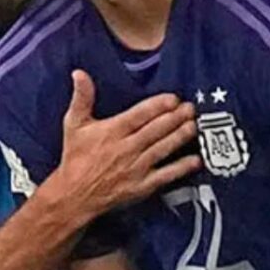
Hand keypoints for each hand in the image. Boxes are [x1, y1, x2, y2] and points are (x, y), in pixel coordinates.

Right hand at [50, 70, 200, 217]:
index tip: (173, 98)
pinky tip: (195, 160)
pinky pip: (165, 175)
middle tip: (190, 108)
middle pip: (156, 130)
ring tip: (194, 125)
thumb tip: (79, 73)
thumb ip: (81, 97)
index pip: (139, 115)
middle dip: (175, 118)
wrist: (73, 195)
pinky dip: (181, 167)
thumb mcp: (74, 124)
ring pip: (163, 148)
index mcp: (112, 131)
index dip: (158, 106)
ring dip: (180, 136)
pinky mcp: (142, 186)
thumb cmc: (75, 158)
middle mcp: (126, 148)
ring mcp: (136, 168)